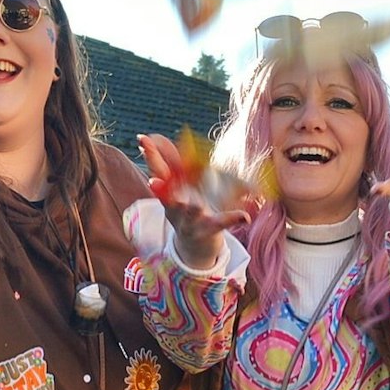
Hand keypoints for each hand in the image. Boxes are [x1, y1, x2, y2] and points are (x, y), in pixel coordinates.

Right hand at [136, 132, 250, 268]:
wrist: (195, 250)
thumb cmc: (190, 212)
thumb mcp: (181, 188)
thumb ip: (178, 164)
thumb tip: (165, 140)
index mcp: (170, 192)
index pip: (159, 169)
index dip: (151, 154)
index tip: (144, 139)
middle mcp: (174, 206)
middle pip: (164, 186)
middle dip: (156, 169)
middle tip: (148, 156)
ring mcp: (189, 220)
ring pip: (188, 210)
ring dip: (190, 207)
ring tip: (194, 202)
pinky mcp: (207, 231)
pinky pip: (220, 224)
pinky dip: (232, 219)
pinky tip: (245, 215)